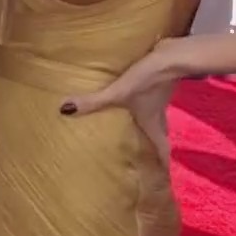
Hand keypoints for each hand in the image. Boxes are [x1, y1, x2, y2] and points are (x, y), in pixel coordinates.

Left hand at [60, 39, 187, 163]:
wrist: (171, 55)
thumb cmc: (148, 79)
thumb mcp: (118, 93)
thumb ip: (94, 102)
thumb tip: (64, 110)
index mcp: (152, 123)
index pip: (161, 150)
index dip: (161, 166)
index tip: (161, 181)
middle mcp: (158, 114)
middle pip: (158, 136)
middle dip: (152, 148)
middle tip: (143, 159)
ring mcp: (158, 98)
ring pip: (155, 118)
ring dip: (147, 126)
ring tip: (132, 133)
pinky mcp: (155, 83)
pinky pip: (150, 100)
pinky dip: (143, 105)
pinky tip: (131, 100)